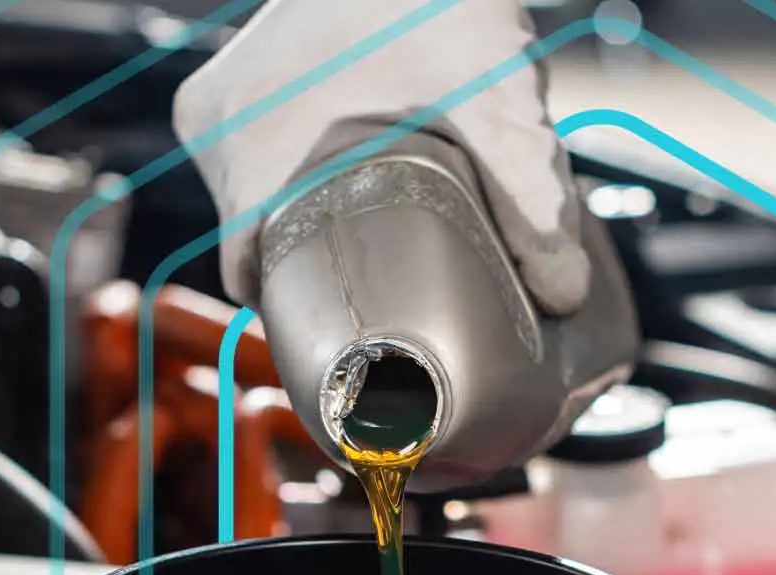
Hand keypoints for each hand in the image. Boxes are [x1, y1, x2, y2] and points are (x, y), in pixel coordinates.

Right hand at [172, 0, 589, 312]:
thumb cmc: (435, 1)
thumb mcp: (496, 106)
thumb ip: (533, 204)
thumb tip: (563, 296)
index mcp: (248, 152)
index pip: (255, 278)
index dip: (308, 318)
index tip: (360, 341)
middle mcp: (212, 129)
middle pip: (259, 242)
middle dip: (318, 273)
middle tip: (389, 300)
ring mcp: (216, 101)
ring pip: (255, 202)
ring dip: (307, 226)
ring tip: (373, 255)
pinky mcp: (234, 81)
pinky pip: (252, 160)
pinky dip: (296, 182)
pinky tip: (348, 199)